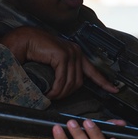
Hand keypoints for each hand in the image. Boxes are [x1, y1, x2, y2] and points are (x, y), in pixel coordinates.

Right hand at [0, 26, 116, 98]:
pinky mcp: (62, 55)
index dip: (104, 81)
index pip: (93, 70)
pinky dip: (55, 90)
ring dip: (60, 93)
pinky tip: (49, 93)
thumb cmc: (33, 51)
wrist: (22, 40)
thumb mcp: (51, 63)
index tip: (114, 89)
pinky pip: (62, 80)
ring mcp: (70, 53)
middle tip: (55, 98)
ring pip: (70, 83)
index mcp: (75, 53)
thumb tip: (64, 87)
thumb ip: (61, 72)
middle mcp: (75, 52)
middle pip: (79, 82)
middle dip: (67, 94)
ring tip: (50, 96)